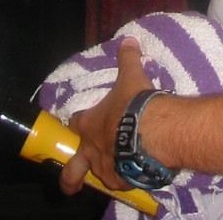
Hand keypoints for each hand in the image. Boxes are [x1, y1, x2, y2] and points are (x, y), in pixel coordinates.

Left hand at [59, 37, 152, 195]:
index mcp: (90, 125)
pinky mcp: (124, 181)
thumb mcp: (132, 76)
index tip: (81, 121)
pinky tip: (136, 173)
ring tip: (117, 170)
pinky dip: (127, 177)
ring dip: (105, 171)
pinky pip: (122, 182)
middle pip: (72, 169)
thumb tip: (128, 40)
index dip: (78, 122)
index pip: (76, 123)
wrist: (153, 132)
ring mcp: (107, 169)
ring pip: (100, 175)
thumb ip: (128, 58)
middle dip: (70, 175)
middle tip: (71, 179)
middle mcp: (93, 151)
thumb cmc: (135, 103)